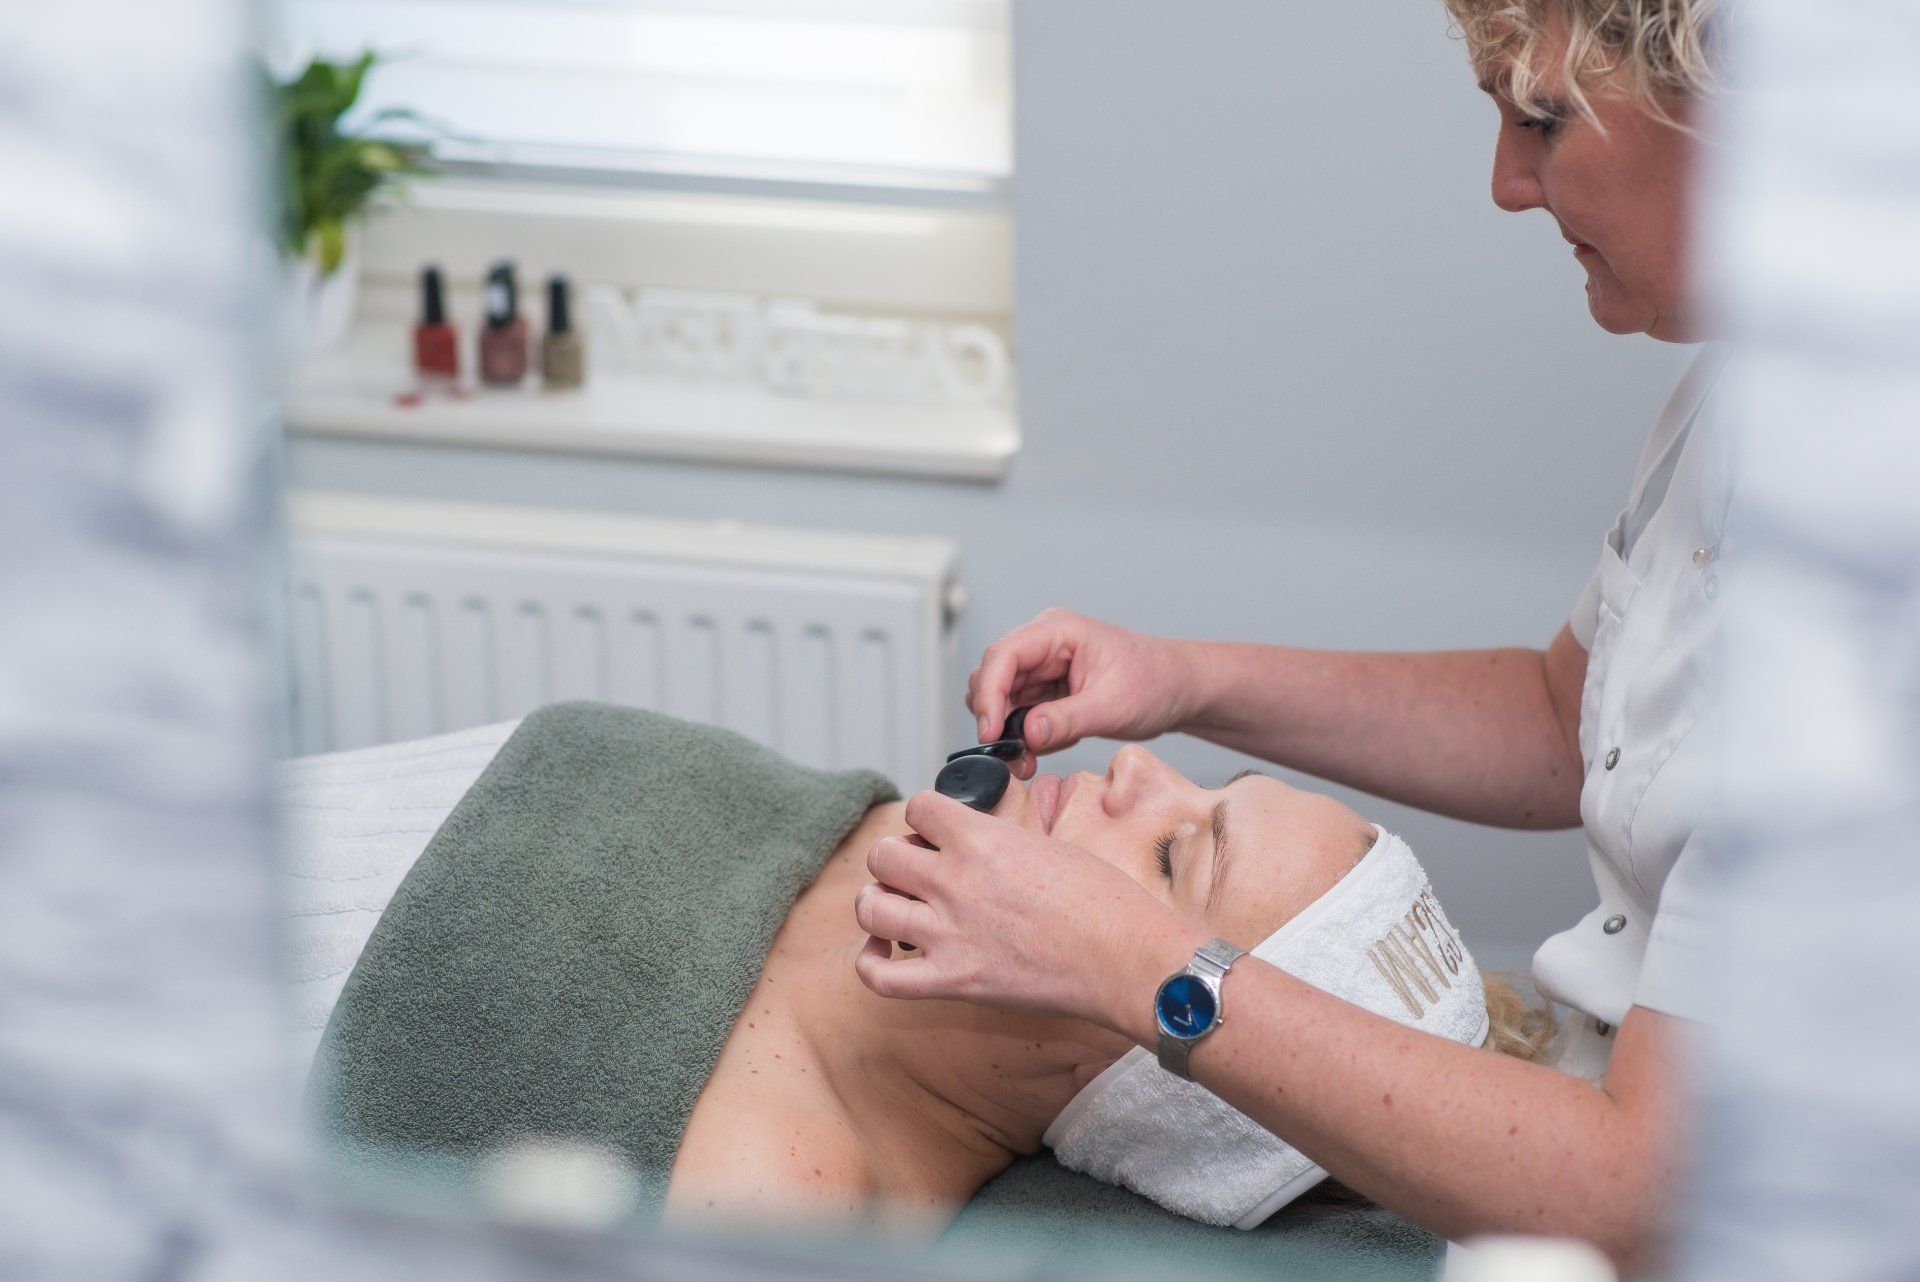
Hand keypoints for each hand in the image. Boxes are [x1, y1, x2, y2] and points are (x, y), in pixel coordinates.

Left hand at [853, 790, 1206, 1027]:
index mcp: (981, 838)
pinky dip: (871, 965)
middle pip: (882, 855)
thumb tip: (978, 846)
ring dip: (878, 904)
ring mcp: (948, 933)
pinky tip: (885, 954)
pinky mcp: (953, 981)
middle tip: (917, 875)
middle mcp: (955, 881)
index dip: (924, 820)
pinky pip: (880, 977)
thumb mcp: (1048, 845)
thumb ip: (998, 843)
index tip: (936, 836)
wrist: (1126, 956)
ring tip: (896, 909)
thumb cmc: (1103, 901)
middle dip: (895, 860)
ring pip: (870, 907)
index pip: (917, 807)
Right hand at [965, 609, 1204, 777]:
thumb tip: (1025, 733)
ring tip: (1027, 758)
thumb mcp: (1113, 706)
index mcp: (1057, 631)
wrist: (1179, 690)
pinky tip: (1040, 751)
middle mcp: (1042, 645)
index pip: (1002, 655)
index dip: (988, 694)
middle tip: (1010, 754)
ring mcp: (1042, 668)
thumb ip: (1067, 720)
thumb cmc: (1156, 683)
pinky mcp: (1045, 690)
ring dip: (1006, 731)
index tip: (990, 733)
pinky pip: (1017, 714)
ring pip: (999, 698)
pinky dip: (1021, 737)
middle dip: (994, 717)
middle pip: (990, 676)